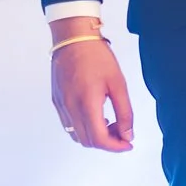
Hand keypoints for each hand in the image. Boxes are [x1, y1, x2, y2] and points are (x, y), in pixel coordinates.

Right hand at [50, 19, 134, 151]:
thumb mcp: (118, 84)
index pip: (99, 139)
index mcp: (86, 103)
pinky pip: (69, 124)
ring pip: (76, 135)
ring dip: (94, 136)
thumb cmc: (98, 57)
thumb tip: (128, 135)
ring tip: (110, 122)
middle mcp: (69, 107)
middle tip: (122, 131)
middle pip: (87, 141)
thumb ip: (125, 112)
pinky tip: (96, 114)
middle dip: (107, 142)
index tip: (128, 143)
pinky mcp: (56, 100)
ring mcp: (60, 105)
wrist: (73, 38)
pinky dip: (84, 127)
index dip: (116, 147)